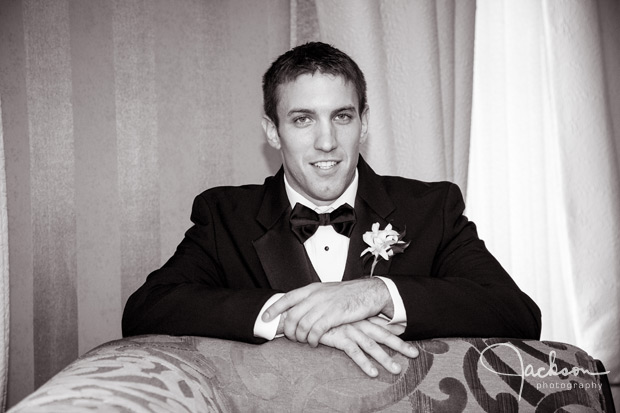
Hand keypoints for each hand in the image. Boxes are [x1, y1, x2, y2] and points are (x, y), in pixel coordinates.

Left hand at [264, 278, 392, 346]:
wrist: (369, 293)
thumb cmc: (348, 294)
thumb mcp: (326, 291)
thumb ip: (312, 298)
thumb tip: (297, 308)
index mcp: (312, 288)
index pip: (287, 298)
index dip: (274, 309)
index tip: (264, 318)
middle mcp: (315, 296)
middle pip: (292, 315)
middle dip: (288, 330)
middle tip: (291, 337)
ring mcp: (324, 305)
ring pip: (302, 325)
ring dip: (300, 337)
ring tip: (304, 341)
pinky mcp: (334, 316)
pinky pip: (315, 331)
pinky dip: (312, 340)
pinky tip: (314, 343)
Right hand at [319, 319, 417, 376]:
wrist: (305, 311)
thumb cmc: (322, 315)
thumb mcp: (339, 316)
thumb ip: (351, 320)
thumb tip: (361, 327)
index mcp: (360, 317)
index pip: (382, 325)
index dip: (396, 331)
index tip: (409, 336)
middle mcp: (358, 323)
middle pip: (383, 335)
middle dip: (400, 345)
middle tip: (415, 354)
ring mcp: (350, 330)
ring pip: (372, 346)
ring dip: (385, 358)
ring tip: (396, 370)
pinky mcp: (340, 338)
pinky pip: (354, 352)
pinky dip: (364, 363)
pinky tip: (373, 373)